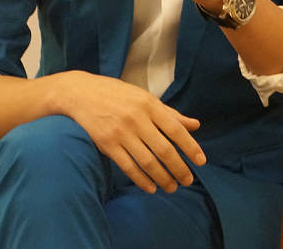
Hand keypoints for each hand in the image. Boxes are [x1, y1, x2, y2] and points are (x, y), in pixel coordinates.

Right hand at [56, 71, 206, 193]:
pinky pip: (127, 166)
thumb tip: (195, 125)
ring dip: (162, 178)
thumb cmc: (119, 95)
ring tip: (172, 187)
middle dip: (179, 168)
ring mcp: (121, 133)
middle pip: (163, 150)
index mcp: (150, 105)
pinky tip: (151, 188)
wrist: (81, 94)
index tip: (201, 161)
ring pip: (147, 161)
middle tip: (188, 180)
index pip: (176, 130)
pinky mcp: (106, 144)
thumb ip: (171, 114)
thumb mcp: (146, 98)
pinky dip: (141, 180)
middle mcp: (137, 119)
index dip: (190, 147)